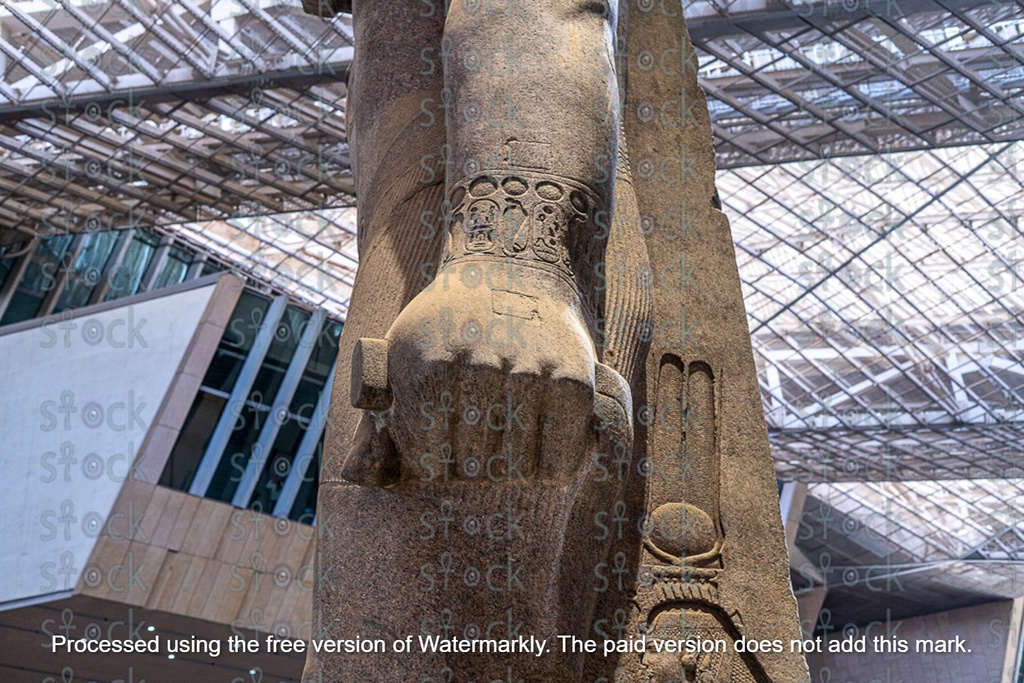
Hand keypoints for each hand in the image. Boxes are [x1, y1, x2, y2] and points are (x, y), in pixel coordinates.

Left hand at [343, 258, 604, 485]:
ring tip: (508, 457)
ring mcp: (530, 373)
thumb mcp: (399, 349)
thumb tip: (359, 469)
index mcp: (428, 366)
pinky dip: (553, 468)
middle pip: (473, 467)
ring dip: (512, 473)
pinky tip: (542, 459)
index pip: (429, 462)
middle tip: (478, 457)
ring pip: (518, 467)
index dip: (434, 467)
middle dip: (472, 471)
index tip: (441, 453)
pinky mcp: (573, 378)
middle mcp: (479, 367)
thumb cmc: (447, 325)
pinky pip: (561, 455)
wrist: (511, 270)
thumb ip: (374, 403)